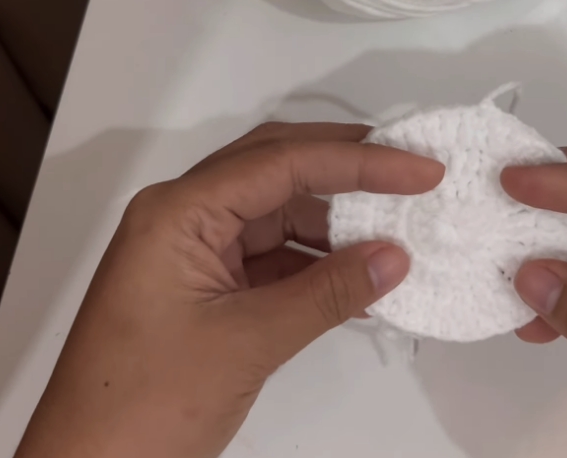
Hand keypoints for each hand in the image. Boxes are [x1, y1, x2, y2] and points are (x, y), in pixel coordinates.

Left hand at [15, 123, 443, 457]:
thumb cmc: (146, 404)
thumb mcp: (248, 342)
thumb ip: (327, 293)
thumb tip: (395, 257)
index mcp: (179, 213)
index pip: (282, 163)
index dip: (360, 161)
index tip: (421, 170)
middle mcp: (183, 218)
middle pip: (276, 170)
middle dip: (346, 168)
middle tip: (412, 173)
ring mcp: (193, 255)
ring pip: (277, 216)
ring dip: (336, 224)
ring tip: (398, 233)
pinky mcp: (205, 290)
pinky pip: (271, 259)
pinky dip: (316, 266)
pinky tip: (361, 281)